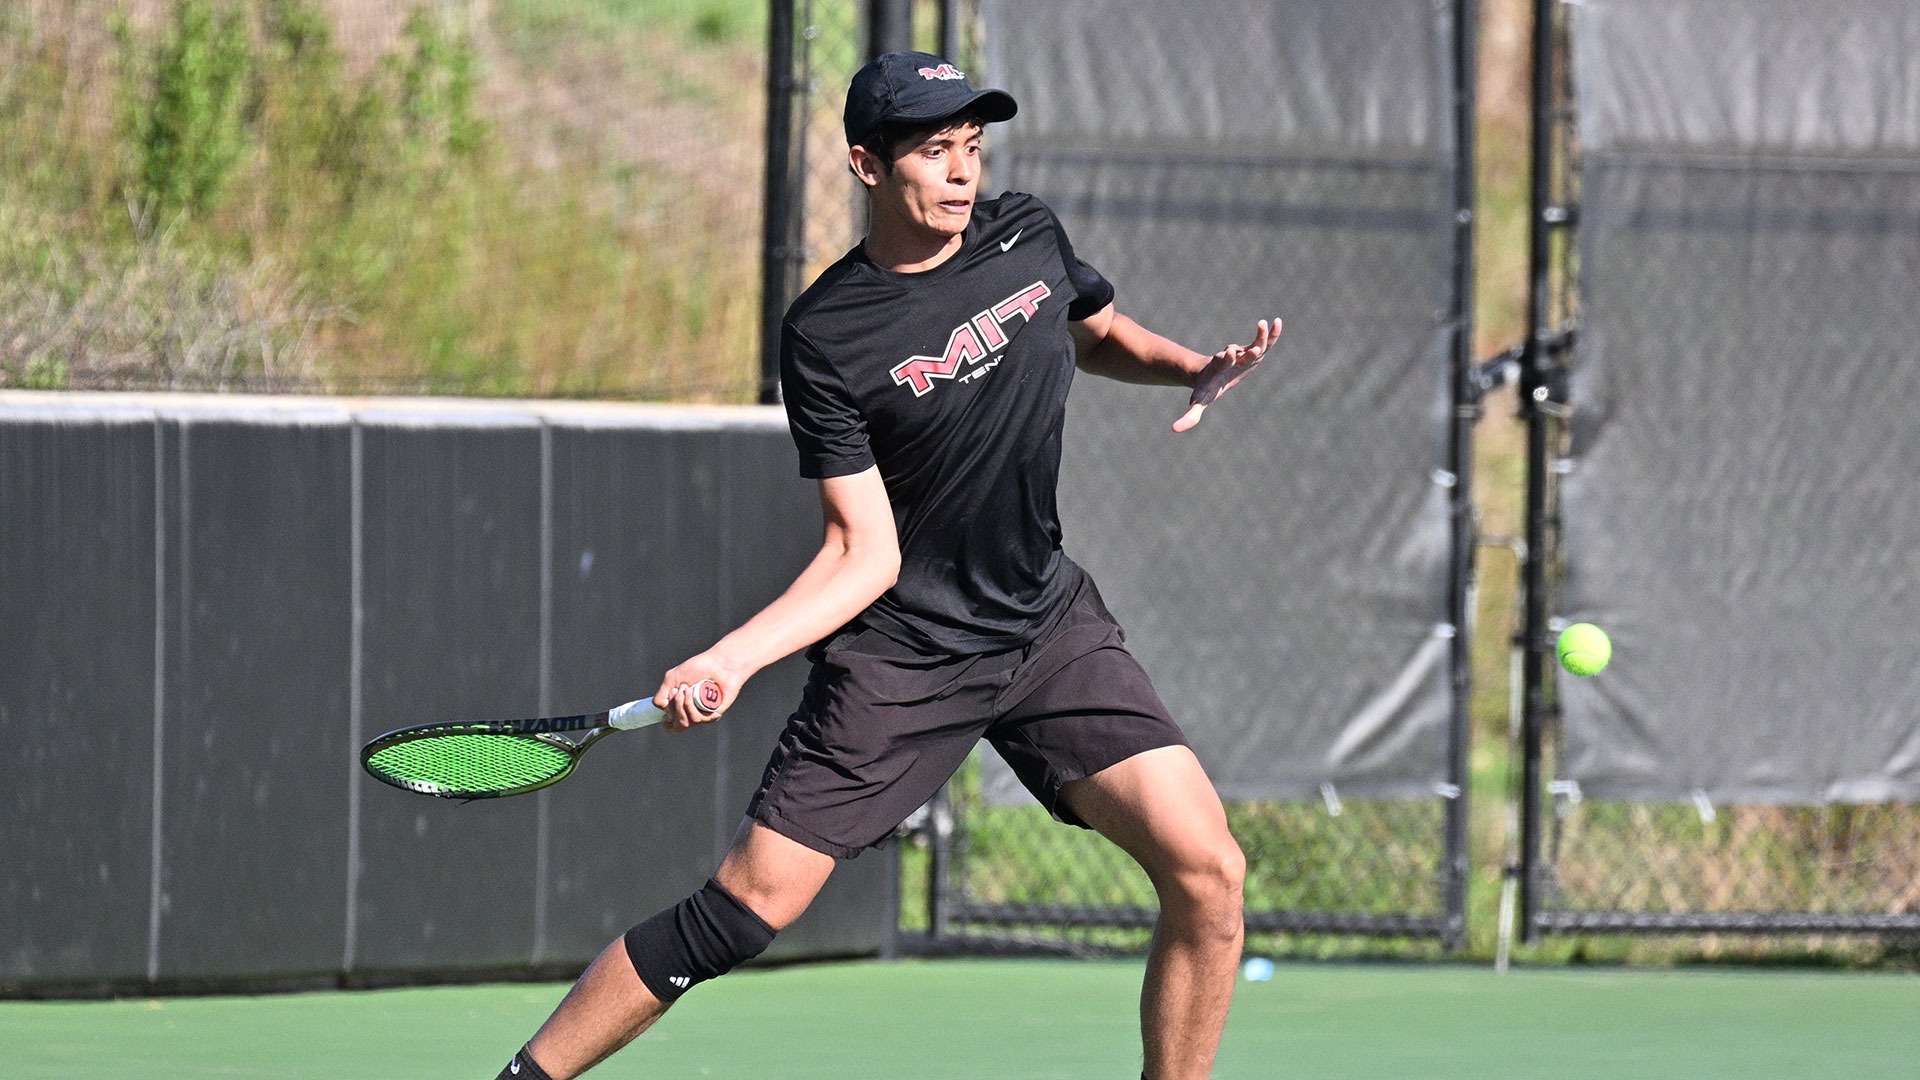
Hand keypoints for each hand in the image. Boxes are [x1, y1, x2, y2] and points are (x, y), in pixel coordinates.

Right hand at [653, 654, 738, 732]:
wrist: (719, 662)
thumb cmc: (698, 668)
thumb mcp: (672, 678)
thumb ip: (661, 694)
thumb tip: (660, 709)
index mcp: (681, 707)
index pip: (669, 725)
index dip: (665, 717)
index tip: (667, 699)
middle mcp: (691, 714)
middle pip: (675, 726)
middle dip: (672, 708)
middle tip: (677, 691)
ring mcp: (702, 715)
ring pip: (685, 722)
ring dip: (681, 704)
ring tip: (686, 688)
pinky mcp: (713, 715)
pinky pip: (697, 719)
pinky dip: (690, 705)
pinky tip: (693, 691)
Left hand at [1173, 317, 1280, 431]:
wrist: (1209, 372)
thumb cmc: (1205, 388)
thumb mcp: (1199, 402)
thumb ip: (1189, 416)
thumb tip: (1173, 430)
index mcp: (1220, 370)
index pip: (1222, 363)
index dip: (1226, 358)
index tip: (1228, 352)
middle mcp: (1232, 360)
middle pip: (1239, 354)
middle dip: (1244, 351)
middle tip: (1252, 348)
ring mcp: (1243, 355)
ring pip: (1254, 345)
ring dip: (1260, 336)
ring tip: (1263, 323)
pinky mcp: (1253, 352)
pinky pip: (1265, 342)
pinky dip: (1272, 334)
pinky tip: (1278, 322)